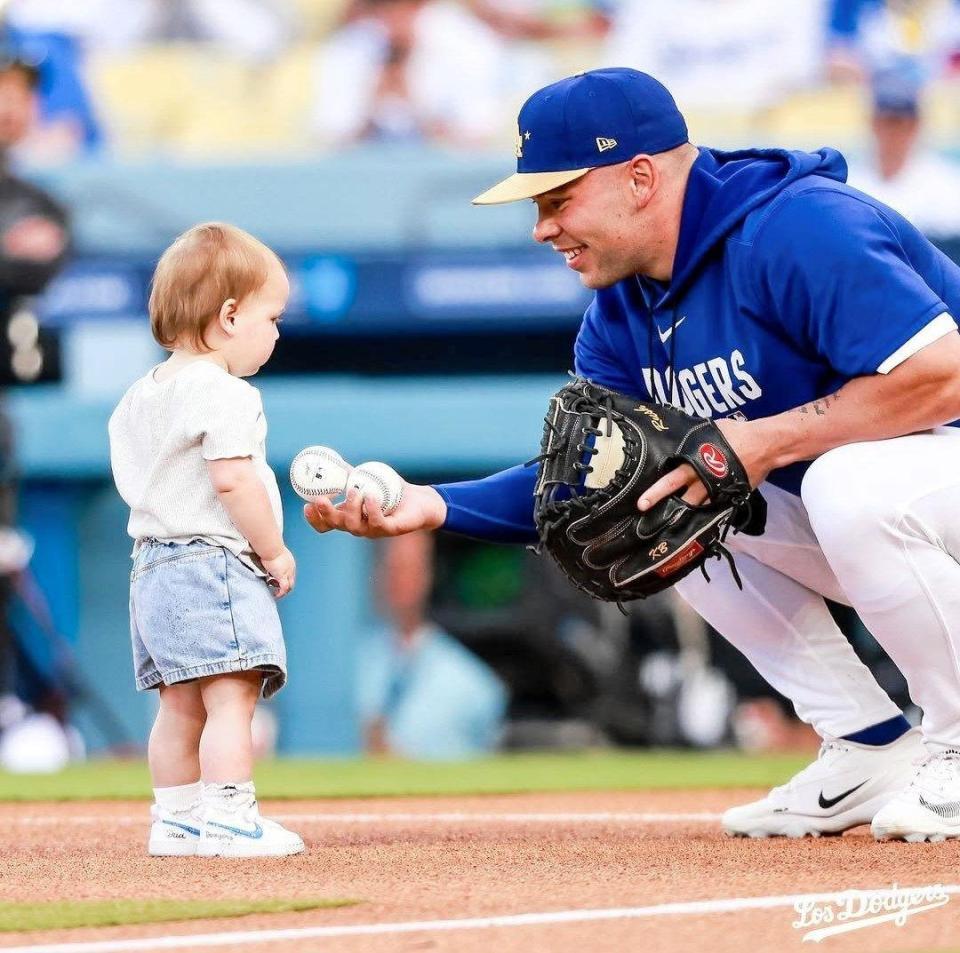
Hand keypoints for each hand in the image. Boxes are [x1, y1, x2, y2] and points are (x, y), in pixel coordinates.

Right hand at [261, 546, 295, 597]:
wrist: (270, 547)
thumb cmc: (269, 547)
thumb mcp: (272, 553)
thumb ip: (270, 557)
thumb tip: (262, 557)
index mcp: (289, 562)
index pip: (289, 573)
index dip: (283, 579)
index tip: (275, 581)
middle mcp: (291, 568)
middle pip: (291, 581)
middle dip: (284, 586)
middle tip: (275, 588)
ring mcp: (288, 572)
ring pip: (289, 586)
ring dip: (282, 591)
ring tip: (275, 593)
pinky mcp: (282, 576)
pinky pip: (284, 588)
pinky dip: (280, 593)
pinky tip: (275, 595)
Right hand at [304, 482, 446, 538]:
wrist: (420, 501)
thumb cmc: (392, 491)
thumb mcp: (367, 479)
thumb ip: (349, 473)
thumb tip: (329, 460)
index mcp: (350, 518)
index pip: (326, 525)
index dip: (315, 518)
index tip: (307, 504)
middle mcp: (359, 527)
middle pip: (337, 525)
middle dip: (326, 514)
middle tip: (321, 500)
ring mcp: (374, 530)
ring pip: (355, 526)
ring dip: (350, 508)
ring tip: (354, 491)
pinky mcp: (391, 530)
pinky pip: (378, 522)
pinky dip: (372, 509)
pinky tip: (371, 496)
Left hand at [637, 417, 772, 511]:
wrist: (765, 445)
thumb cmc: (736, 434)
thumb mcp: (708, 432)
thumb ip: (693, 442)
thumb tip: (680, 441)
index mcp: (696, 464)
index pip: (671, 480)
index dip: (656, 491)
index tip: (641, 502)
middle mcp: (705, 481)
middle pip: (682, 499)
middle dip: (665, 507)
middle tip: (651, 517)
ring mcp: (718, 491)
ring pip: (698, 507)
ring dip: (684, 513)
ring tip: (669, 521)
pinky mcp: (730, 495)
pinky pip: (714, 506)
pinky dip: (704, 510)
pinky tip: (694, 516)